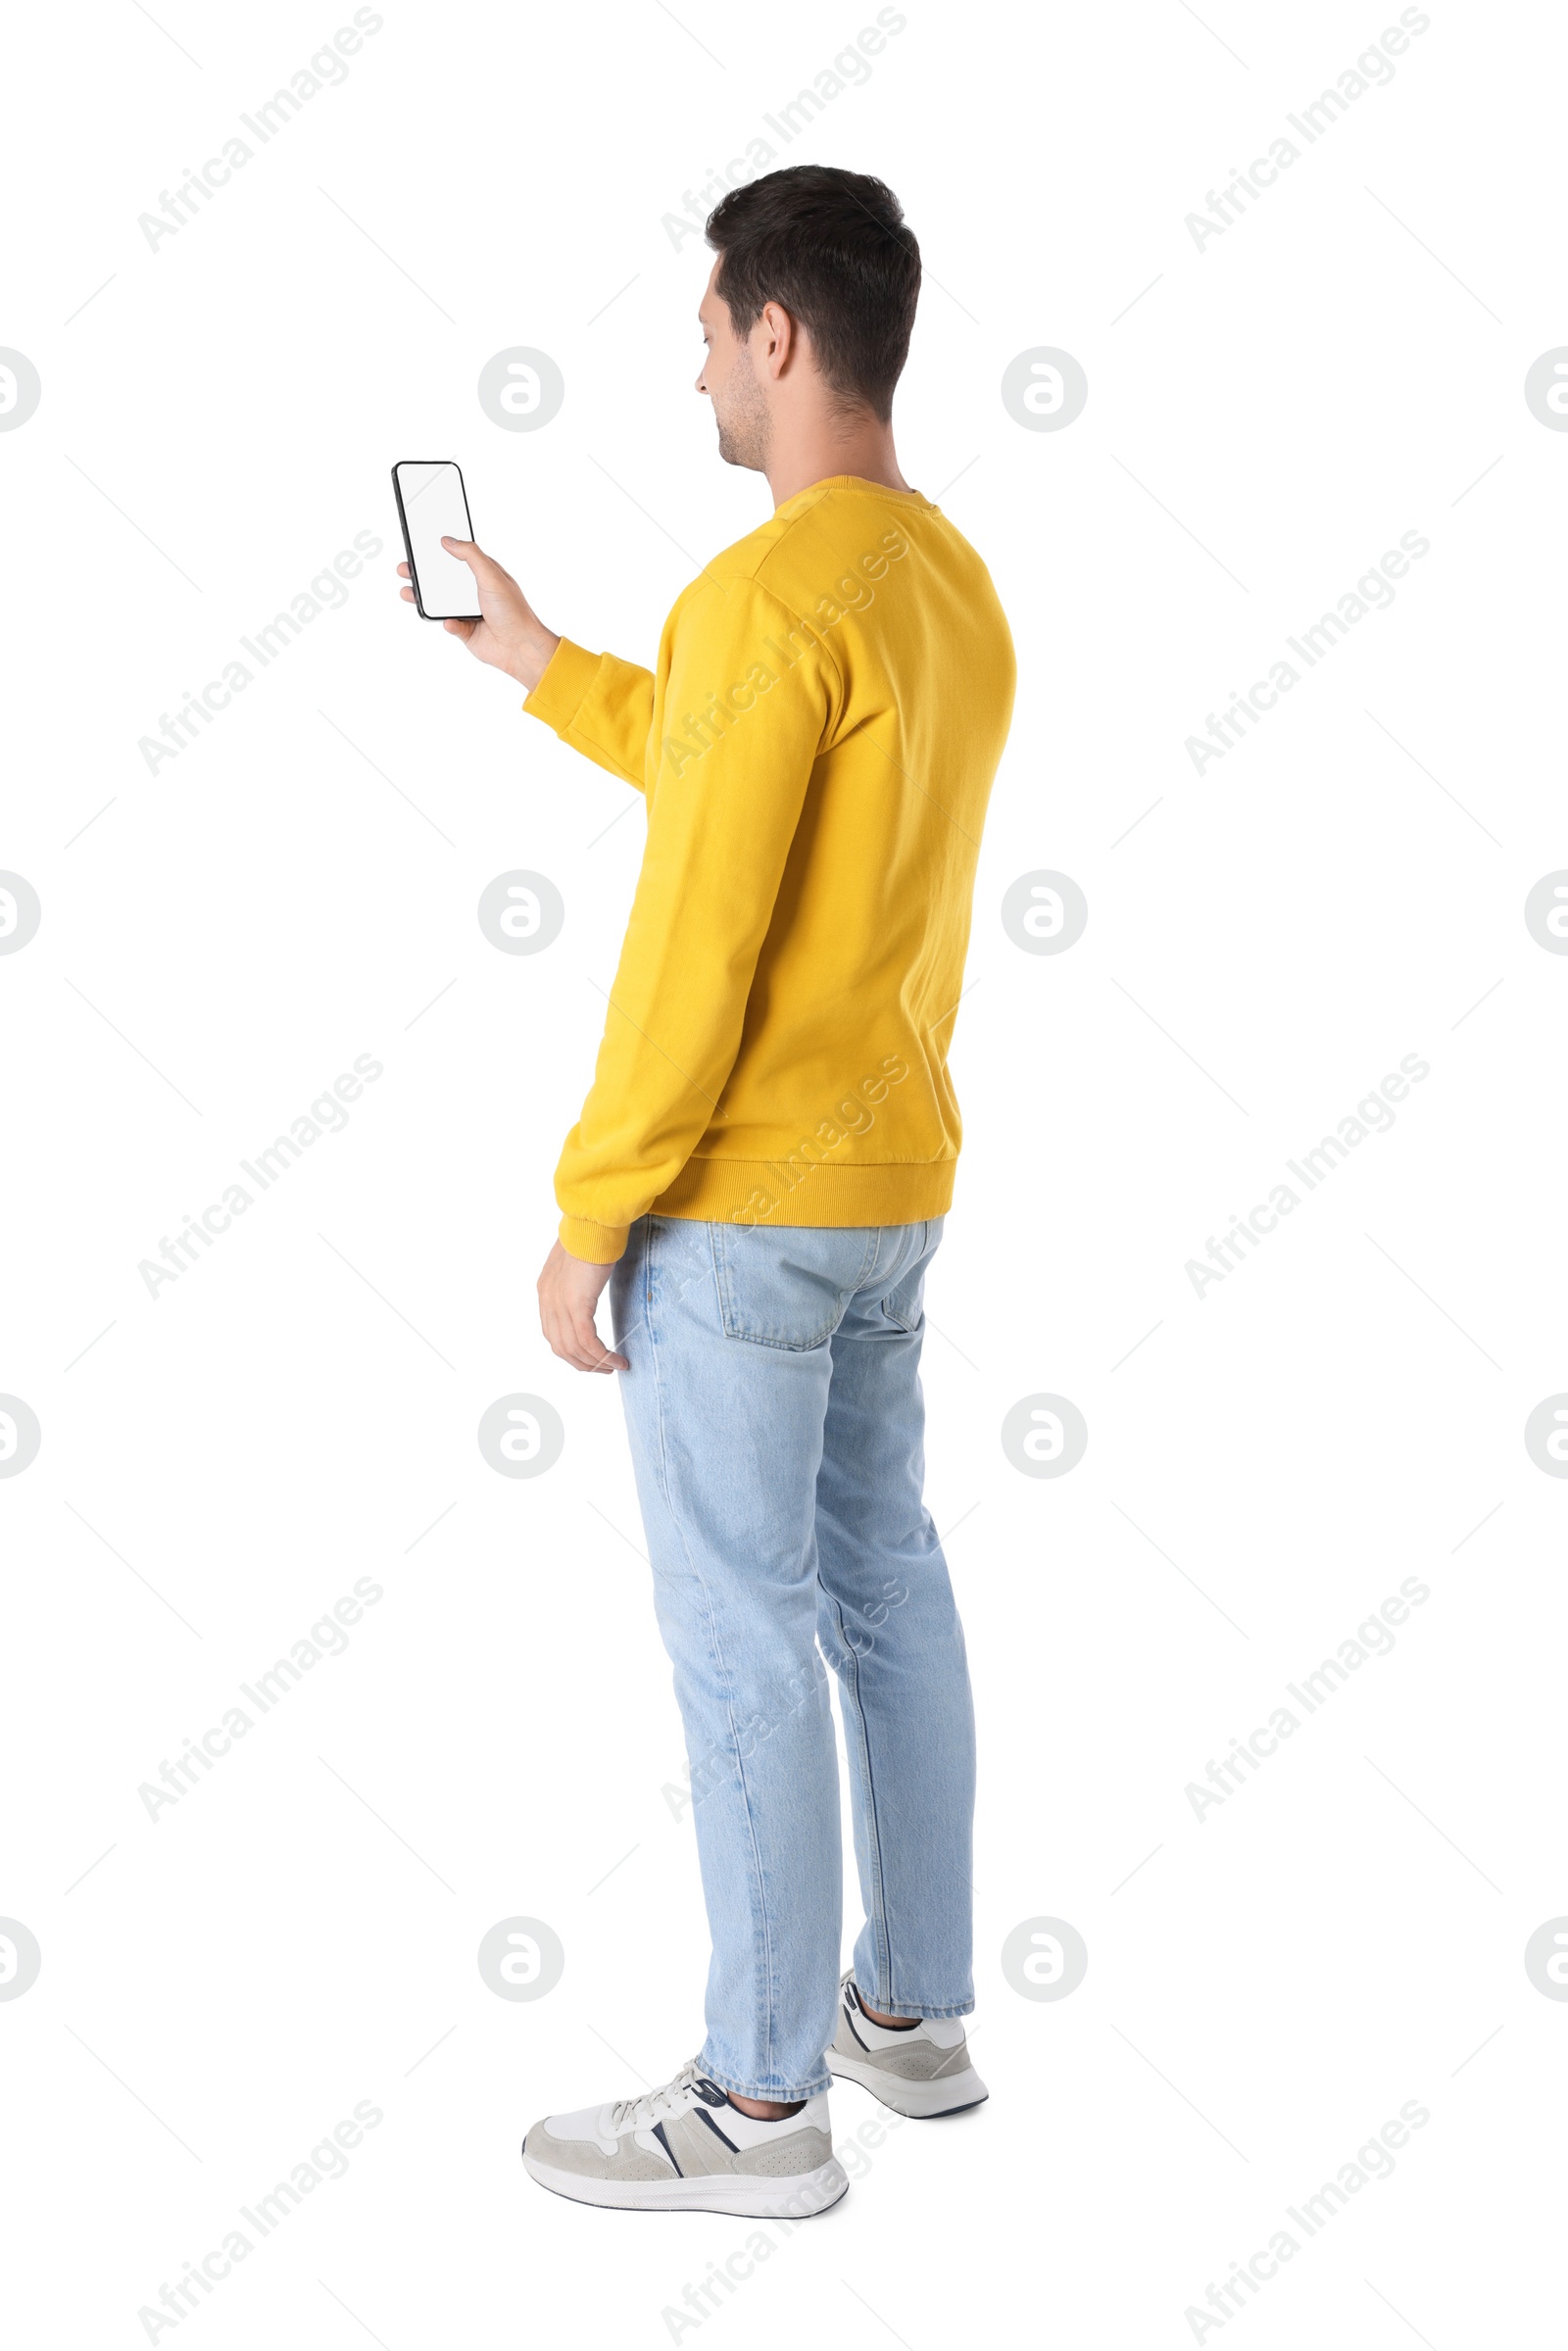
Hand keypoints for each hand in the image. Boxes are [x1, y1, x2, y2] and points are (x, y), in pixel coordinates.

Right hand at [396, 539, 560, 691]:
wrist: (520, 648)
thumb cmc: (514, 611)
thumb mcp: (492, 575)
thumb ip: (470, 555)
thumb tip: (448, 540)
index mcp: (482, 574)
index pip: (456, 558)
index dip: (438, 552)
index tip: (419, 546)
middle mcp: (473, 591)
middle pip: (442, 580)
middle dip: (422, 575)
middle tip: (405, 569)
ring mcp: (468, 611)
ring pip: (439, 602)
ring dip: (423, 598)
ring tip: (408, 593)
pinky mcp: (464, 630)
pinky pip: (448, 624)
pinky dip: (447, 623)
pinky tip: (450, 622)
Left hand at [537, 1240, 627, 1373]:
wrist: (594, 1223)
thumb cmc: (592, 1235)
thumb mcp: (577, 1260)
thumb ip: (576, 1278)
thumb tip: (586, 1284)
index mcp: (546, 1290)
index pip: (552, 1332)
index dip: (570, 1350)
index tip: (589, 1357)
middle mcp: (548, 1300)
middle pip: (560, 1346)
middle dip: (582, 1363)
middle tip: (603, 1369)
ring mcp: (560, 1304)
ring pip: (573, 1349)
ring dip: (595, 1364)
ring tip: (614, 1367)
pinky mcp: (577, 1305)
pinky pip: (587, 1342)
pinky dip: (602, 1355)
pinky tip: (617, 1360)